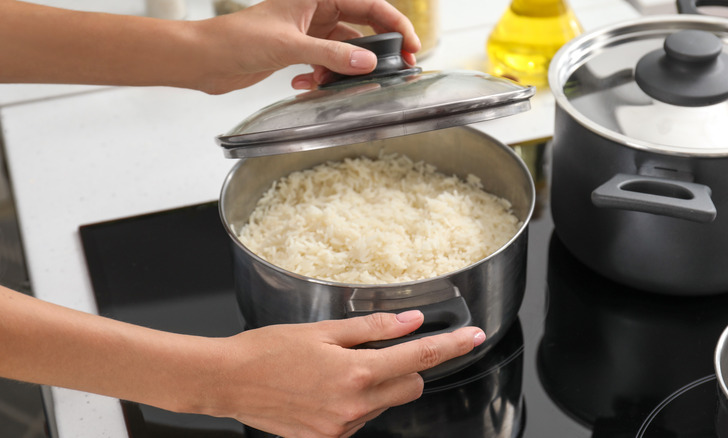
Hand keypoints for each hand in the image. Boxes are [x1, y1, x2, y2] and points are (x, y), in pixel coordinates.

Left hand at [0, 0, 419, 93]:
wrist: (203, 60)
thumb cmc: (235, 39)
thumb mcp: (290, 46)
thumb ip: (332, 55)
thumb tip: (368, 62)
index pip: (368, 5)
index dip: (394, 24)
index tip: (411, 47)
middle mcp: (315, 12)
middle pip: (360, 28)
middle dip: (375, 52)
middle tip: (393, 72)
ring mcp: (307, 34)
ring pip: (342, 51)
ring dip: (342, 70)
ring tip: (335, 84)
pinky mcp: (296, 54)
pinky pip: (324, 65)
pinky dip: (321, 78)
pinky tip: (305, 85)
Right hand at [205, 311, 484, 436]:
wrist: (227, 381)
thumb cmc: (269, 349)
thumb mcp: (324, 330)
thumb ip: (374, 328)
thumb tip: (413, 322)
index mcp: (356, 372)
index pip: (420, 358)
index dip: (451, 346)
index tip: (474, 337)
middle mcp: (354, 406)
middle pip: (410, 386)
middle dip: (408, 368)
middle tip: (381, 350)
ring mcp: (341, 428)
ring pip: (385, 403)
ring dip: (377, 384)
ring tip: (337, 369)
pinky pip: (361, 419)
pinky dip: (357, 402)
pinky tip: (326, 389)